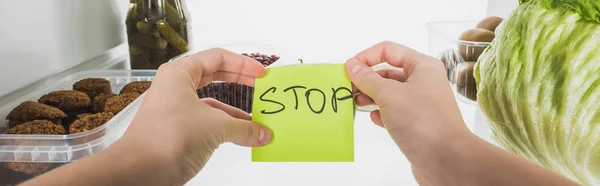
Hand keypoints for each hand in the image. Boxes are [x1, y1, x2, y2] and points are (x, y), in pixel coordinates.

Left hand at [117, 48, 272, 183]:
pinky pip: (208, 121)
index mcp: (180, 73)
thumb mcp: (216, 127)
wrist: (139, 170)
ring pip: (212, 101)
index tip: (262, 74)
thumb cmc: (168, 138)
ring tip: (258, 116)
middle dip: (240, 81)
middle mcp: (176, 86)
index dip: (243, 64)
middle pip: (215, 75)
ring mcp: (176, 108)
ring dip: (235, 109)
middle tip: (261, 86)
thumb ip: (244, 128)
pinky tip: (243, 135)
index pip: (218, 58)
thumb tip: (263, 134)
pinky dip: (226, 126)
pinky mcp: (178, 128)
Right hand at [345, 41, 470, 183]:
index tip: (349, 69)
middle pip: (388, 72)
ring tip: (358, 103)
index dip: (366, 57)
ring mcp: (421, 103)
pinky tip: (375, 119)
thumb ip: (367, 79)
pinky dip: (382, 113)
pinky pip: (394, 112)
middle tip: (349, 89)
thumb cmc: (422, 121)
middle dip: (367, 79)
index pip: (388, 50)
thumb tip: (352, 65)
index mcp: (423, 66)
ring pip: (390, 93)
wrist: (446, 159)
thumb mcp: (389, 94)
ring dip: (372, 96)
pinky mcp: (417, 123)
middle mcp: (424, 81)